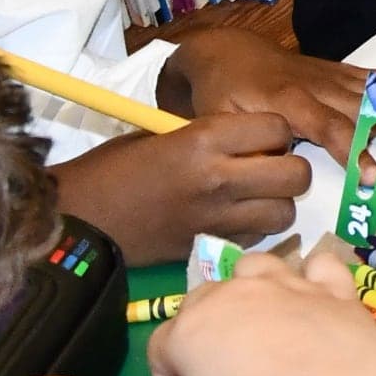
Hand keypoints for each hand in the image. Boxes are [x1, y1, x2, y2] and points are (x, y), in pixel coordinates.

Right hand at [50, 112, 311, 261]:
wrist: (80, 220)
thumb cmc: (113, 169)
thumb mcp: (160, 135)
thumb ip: (208, 134)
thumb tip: (248, 138)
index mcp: (203, 139)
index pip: (277, 128)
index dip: (276, 131)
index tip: (262, 137)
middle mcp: (219, 178)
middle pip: (295, 174)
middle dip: (290, 168)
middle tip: (269, 168)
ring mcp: (217, 218)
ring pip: (285, 213)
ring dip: (277, 203)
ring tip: (256, 197)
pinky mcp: (209, 247)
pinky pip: (258, 238)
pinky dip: (256, 229)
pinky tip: (235, 220)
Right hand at [150, 251, 375, 375]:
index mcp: (190, 332)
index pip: (161, 350)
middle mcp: (236, 297)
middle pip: (203, 299)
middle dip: (204, 335)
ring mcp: (288, 288)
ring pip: (256, 266)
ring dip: (252, 290)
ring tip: (262, 328)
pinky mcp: (335, 292)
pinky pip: (321, 265)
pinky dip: (315, 278)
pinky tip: (315, 302)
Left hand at [162, 28, 375, 164]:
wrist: (224, 52)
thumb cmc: (222, 97)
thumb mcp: (221, 124)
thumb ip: (252, 146)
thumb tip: (280, 170)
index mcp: (289, 101)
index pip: (329, 128)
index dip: (354, 149)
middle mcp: (322, 86)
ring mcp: (340, 77)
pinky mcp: (349, 73)